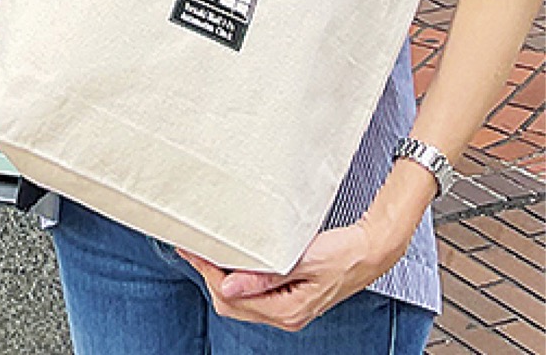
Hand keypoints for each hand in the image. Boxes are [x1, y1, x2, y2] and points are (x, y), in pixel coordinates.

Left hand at [175, 225, 386, 333]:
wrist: (370, 251)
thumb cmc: (342, 252)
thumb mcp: (303, 260)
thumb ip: (265, 276)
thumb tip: (228, 285)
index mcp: (288, 311)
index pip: (233, 298)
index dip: (209, 273)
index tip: (193, 249)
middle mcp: (285, 316)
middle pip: (232, 304)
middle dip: (209, 276)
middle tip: (194, 247)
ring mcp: (287, 309)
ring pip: (241, 301)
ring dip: (221, 277)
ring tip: (207, 250)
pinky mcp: (290, 298)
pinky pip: (254, 294)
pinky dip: (237, 278)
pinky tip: (232, 260)